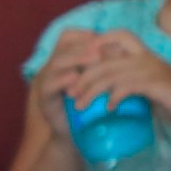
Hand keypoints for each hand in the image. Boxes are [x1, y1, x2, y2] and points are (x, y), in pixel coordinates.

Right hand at [29, 27, 99, 141]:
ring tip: (94, 59)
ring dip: (76, 58)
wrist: (77, 135)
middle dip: (84, 45)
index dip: (84, 35)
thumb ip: (104, 66)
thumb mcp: (98, 82)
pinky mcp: (44, 98)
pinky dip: (62, 80)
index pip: (69, 37)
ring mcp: (46, 82)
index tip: (103, 38)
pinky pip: (49, 85)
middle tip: (102, 46)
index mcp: (65, 60)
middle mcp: (53, 67)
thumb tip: (125, 48)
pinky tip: (74, 78)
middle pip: (63, 46)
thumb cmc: (91, 106)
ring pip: (56, 62)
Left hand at [76, 30, 170, 126]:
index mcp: (145, 55)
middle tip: (70, 92)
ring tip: (79, 106)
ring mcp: (152, 70)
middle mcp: (147, 58)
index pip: (119, 35)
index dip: (96, 42)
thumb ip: (130, 82)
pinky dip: (114, 97)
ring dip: (91, 90)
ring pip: (110, 74)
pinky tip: (108, 108)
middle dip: (82, 76)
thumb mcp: (149, 88)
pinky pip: (127, 86)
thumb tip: (106, 89)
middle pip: (105, 59)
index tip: (79, 62)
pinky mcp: (157, 85)